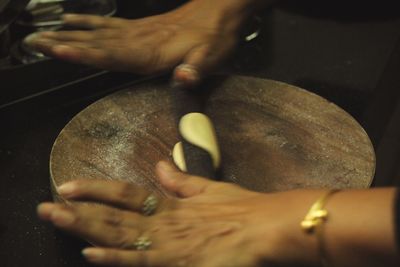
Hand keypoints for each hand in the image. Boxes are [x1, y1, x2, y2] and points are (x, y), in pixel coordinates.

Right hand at [27, 0, 249, 85]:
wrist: (220, 11)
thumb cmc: (216, 36)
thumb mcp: (213, 56)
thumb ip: (196, 69)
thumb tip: (183, 79)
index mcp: (153, 51)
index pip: (113, 53)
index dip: (87, 54)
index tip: (61, 50)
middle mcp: (139, 40)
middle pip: (95, 42)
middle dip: (64, 43)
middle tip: (34, 42)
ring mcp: (137, 31)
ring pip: (96, 32)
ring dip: (68, 33)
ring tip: (43, 34)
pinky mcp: (140, 27)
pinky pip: (108, 23)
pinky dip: (87, 21)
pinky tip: (74, 19)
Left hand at [37, 161, 318, 266]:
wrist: (266, 228)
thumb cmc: (242, 207)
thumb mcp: (209, 188)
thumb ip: (180, 180)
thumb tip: (158, 166)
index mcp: (170, 204)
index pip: (124, 193)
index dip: (94, 189)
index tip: (66, 185)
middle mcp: (163, 223)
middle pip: (113, 217)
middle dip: (78, 213)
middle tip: (45, 208)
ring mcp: (168, 246)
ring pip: (120, 239)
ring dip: (87, 232)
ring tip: (58, 224)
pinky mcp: (179, 265)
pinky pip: (141, 264)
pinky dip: (115, 260)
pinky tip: (90, 256)